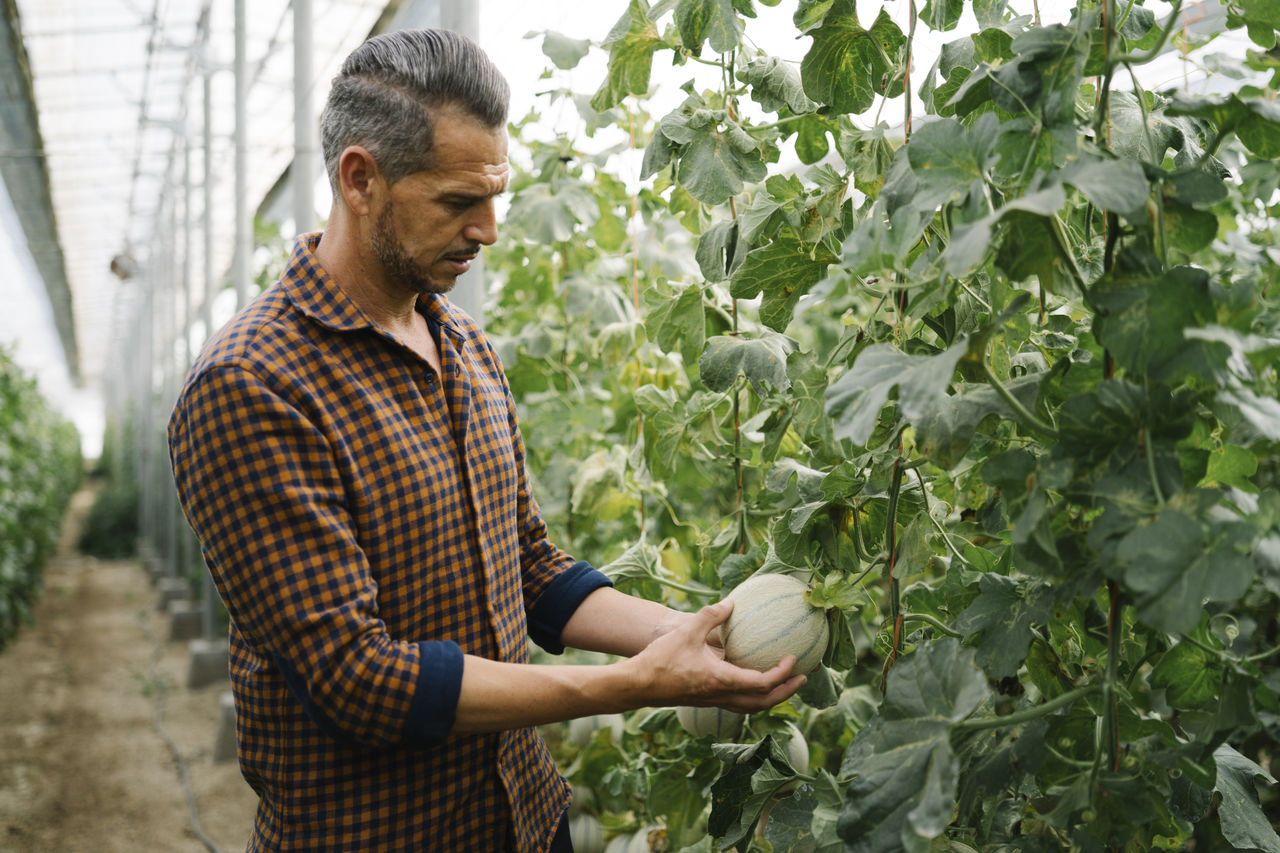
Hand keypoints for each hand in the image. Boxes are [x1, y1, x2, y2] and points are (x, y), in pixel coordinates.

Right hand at [622, 599, 804, 713]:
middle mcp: (721, 696)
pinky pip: (738, 704)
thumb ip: (711, 615)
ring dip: (772, 698)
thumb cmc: (661, 659)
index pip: (762, 683)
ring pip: (751, 707)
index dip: (782, 673)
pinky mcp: (706, 701)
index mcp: (722, 680)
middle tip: (804, 677)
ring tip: (785, 684)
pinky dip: (754, 697)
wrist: (638, 685)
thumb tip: (731, 602)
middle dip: (787, 692)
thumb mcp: (687, 631)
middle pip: (764, 702)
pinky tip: (752, 683)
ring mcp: (713, 701)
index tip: (793, 659)